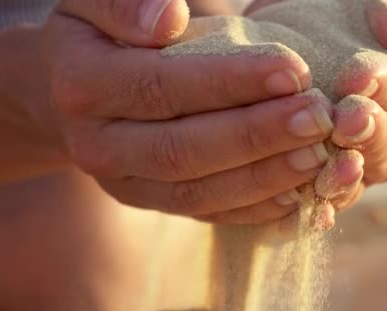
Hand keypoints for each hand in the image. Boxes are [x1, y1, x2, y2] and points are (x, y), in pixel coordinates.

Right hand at [43, 0, 340, 224]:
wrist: (67, 91)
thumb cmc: (98, 35)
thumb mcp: (94, 0)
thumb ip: (126, 2)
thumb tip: (168, 19)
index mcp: (82, 85)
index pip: (161, 85)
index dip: (228, 82)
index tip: (293, 70)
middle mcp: (97, 145)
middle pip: (182, 149)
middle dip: (257, 136)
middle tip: (319, 118)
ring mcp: (125, 183)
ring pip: (197, 191)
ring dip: (263, 178)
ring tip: (319, 156)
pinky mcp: (150, 202)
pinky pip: (204, 213)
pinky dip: (253, 210)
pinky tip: (297, 195)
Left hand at [245, 0, 386, 214]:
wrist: (263, 56)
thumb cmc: (311, 22)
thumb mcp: (346, 5)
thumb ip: (382, 11)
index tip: (356, 77)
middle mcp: (385, 137)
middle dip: (370, 134)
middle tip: (345, 121)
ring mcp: (353, 170)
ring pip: (360, 182)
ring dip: (346, 177)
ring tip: (331, 167)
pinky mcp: (317, 190)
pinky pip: (322, 207)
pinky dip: (316, 209)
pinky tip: (308, 209)